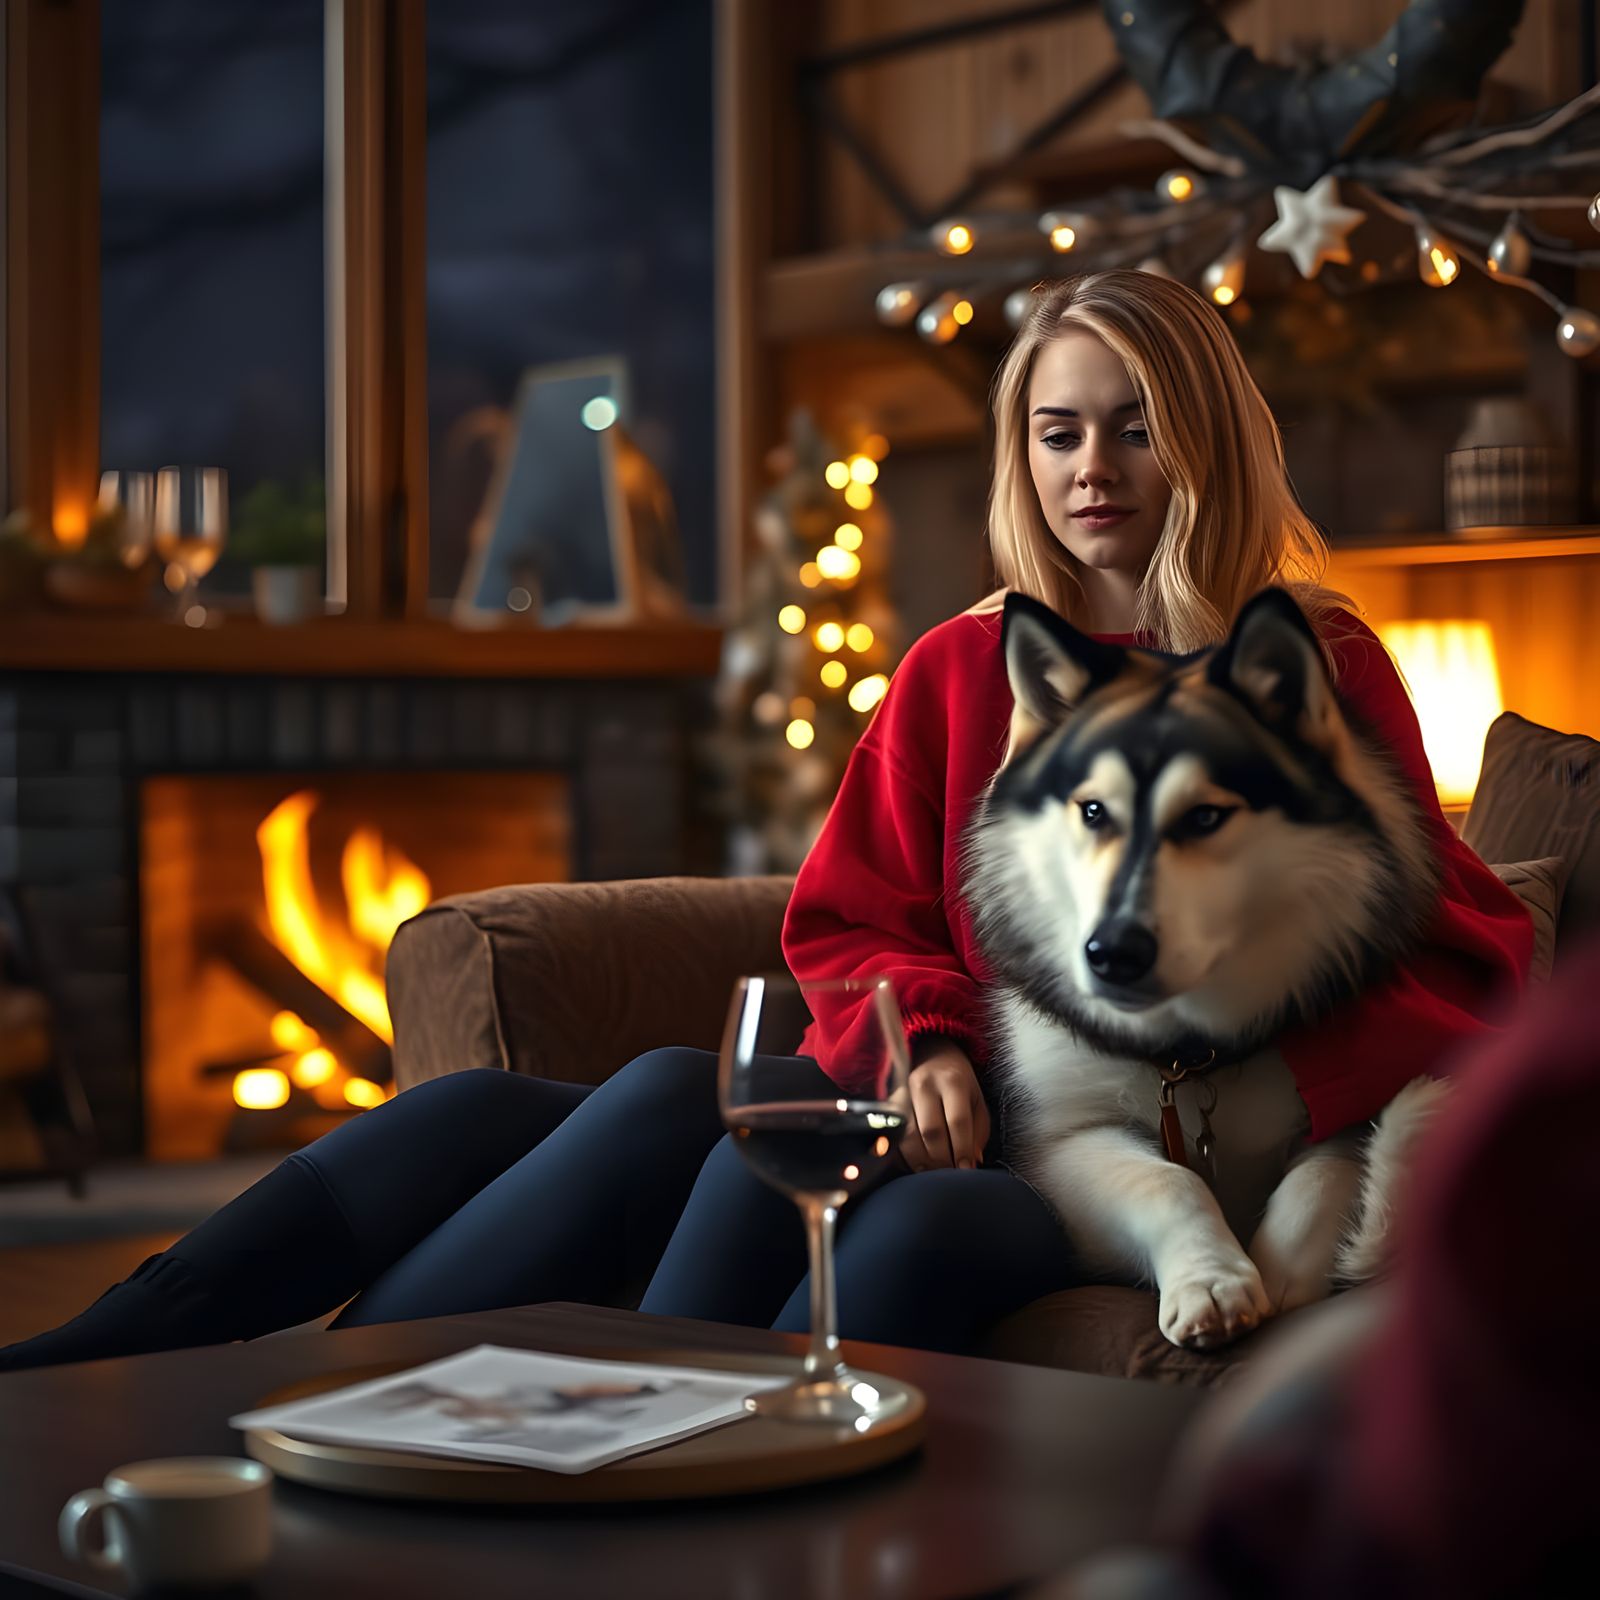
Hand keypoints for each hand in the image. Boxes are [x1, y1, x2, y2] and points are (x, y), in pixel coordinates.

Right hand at [899, 1042, 990, 1171]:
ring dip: (921, 1160)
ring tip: (932, 1172)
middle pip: (931, 1130)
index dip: (962, 1149)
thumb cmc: (959, 1083)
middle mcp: (925, 1084)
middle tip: (949, 1175)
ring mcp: (902, 1091)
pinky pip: (892, 1132)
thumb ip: (978, 1131)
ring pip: (908, 1135)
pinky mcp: (888, 1100)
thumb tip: (971, 1162)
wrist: (932, 1054)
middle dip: (942, 1159)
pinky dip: (904, 1153)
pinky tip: (915, 1162)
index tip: (966, 1169)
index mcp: (953, 1081)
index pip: (957, 1121)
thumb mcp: (977, 1100)